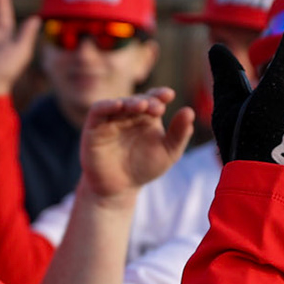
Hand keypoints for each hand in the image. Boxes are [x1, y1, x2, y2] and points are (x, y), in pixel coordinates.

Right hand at [79, 88, 195, 205]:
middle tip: (158, 107)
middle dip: (148, 101)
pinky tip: (119, 105)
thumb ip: (179, 134)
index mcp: (146, 117)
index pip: (153, 99)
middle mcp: (128, 115)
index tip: (169, 95)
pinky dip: (107, 105)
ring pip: (118, 103)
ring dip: (130, 102)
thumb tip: (189, 111)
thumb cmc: (144, 168)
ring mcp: (110, 120)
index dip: (160, 94)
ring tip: (143, 105)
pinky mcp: (93, 127)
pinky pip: (98, 111)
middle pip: (137, 100)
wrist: (119, 189)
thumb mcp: (168, 153)